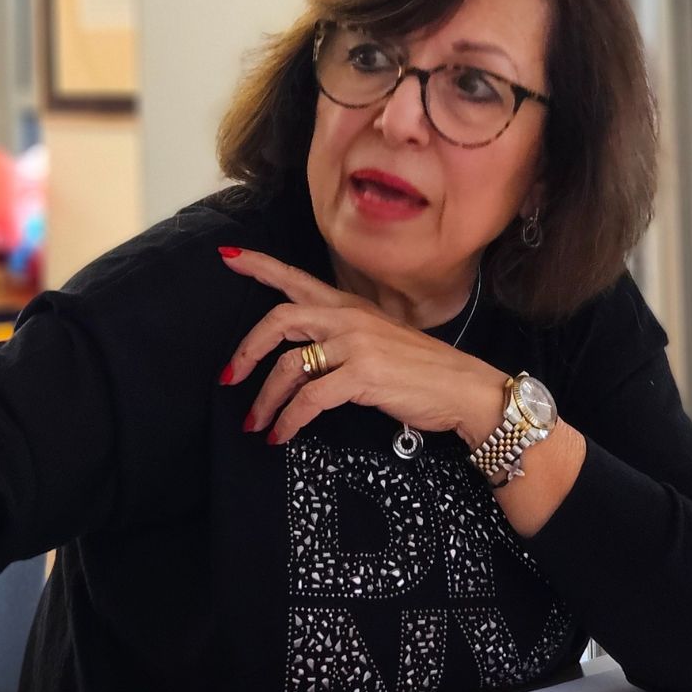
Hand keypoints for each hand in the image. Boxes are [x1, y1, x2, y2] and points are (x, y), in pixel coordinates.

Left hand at [219, 248, 506, 444]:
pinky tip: (282, 435)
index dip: (260, 266)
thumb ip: (341, 339)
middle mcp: (349, 318)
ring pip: (290, 365)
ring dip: (266, 399)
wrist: (463, 388)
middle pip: (281, 319)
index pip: (297, 278)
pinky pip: (310, 398)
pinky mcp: (363, 375)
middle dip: (247, 350)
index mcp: (350, 306)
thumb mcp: (378, 340)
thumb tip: (302, 359)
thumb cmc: (421, 370)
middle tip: (229, 378)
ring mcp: (356, 344)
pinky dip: (290, 419)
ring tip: (256, 424)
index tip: (228, 256)